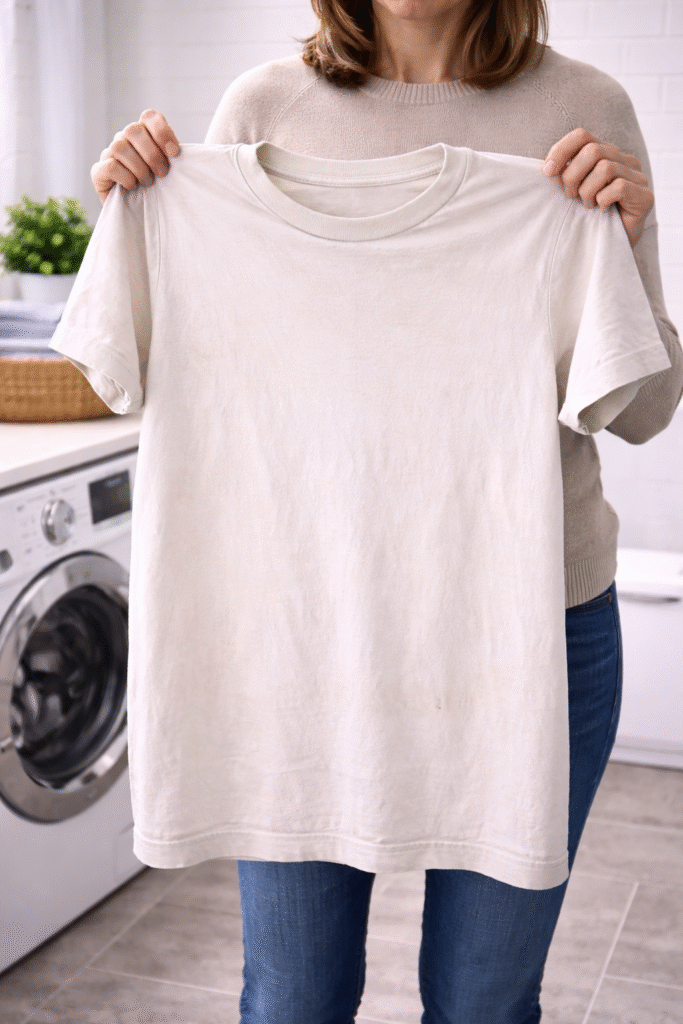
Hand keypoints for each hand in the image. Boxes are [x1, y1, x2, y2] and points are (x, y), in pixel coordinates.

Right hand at [91, 110, 180, 204]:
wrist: (140, 217)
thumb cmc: (158, 191)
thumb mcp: (170, 172)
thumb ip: (172, 158)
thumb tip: (180, 153)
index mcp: (143, 135)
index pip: (149, 117)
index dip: (162, 131)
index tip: (174, 153)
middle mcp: (124, 140)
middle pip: (133, 130)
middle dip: (152, 154)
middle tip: (163, 172)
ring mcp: (109, 154)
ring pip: (120, 147)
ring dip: (139, 167)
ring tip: (148, 183)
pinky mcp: (98, 173)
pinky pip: (110, 166)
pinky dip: (125, 177)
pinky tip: (133, 187)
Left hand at [543, 127, 653, 248]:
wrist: (608, 248)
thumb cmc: (587, 218)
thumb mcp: (572, 191)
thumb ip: (565, 173)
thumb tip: (547, 167)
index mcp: (606, 154)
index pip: (582, 135)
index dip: (561, 151)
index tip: (546, 173)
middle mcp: (624, 160)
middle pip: (592, 151)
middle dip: (572, 175)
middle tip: (570, 196)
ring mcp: (637, 177)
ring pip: (604, 168)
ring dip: (587, 191)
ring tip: (588, 206)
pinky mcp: (645, 196)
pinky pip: (618, 187)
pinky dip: (603, 200)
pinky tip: (603, 211)